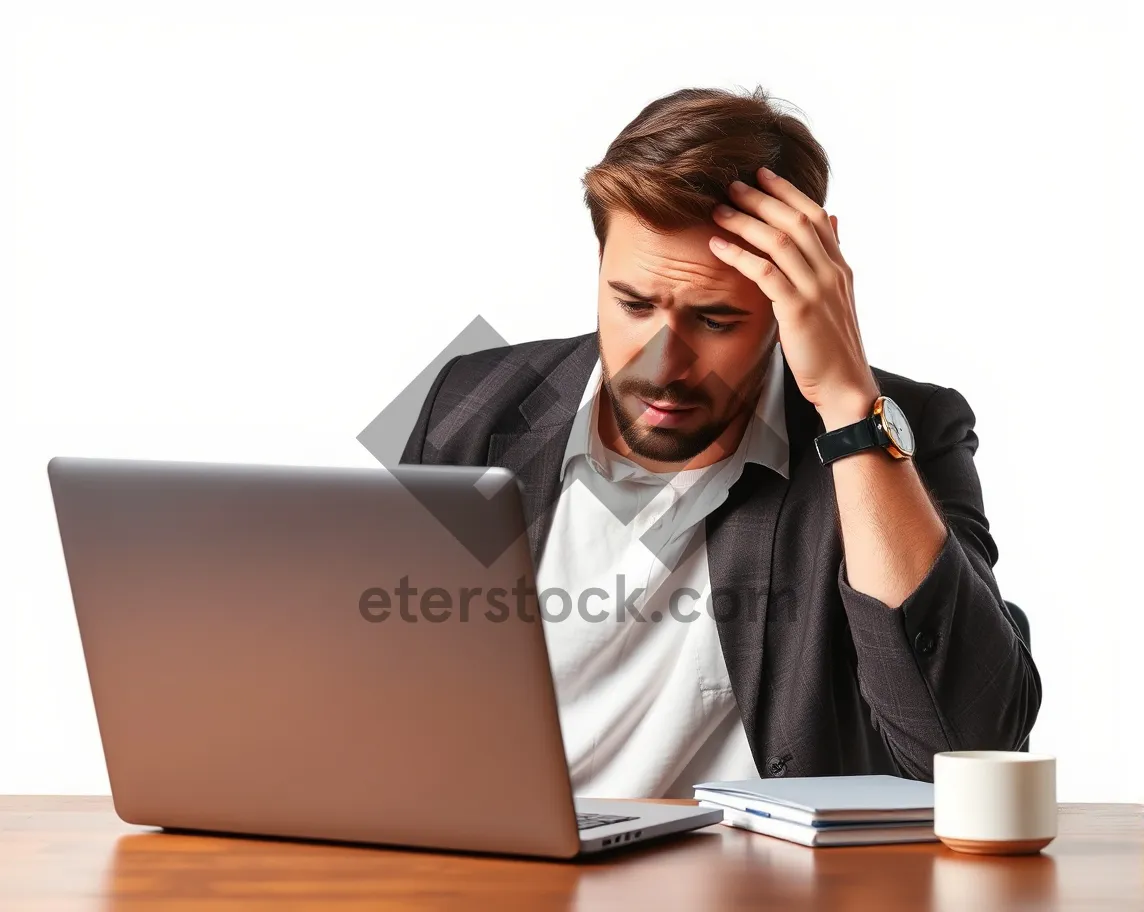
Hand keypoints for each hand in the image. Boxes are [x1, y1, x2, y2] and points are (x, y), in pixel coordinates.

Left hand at [708, 167, 878, 429]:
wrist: (845, 386)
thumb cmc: (832, 347)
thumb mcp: (836, 297)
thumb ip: (830, 259)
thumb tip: (833, 220)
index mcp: (839, 266)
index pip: (814, 215)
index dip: (787, 191)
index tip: (762, 173)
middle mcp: (831, 271)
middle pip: (794, 219)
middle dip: (761, 198)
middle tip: (731, 184)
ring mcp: (816, 289)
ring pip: (779, 240)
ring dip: (745, 221)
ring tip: (718, 209)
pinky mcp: (799, 310)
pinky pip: (765, 272)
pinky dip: (739, 255)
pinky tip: (717, 246)